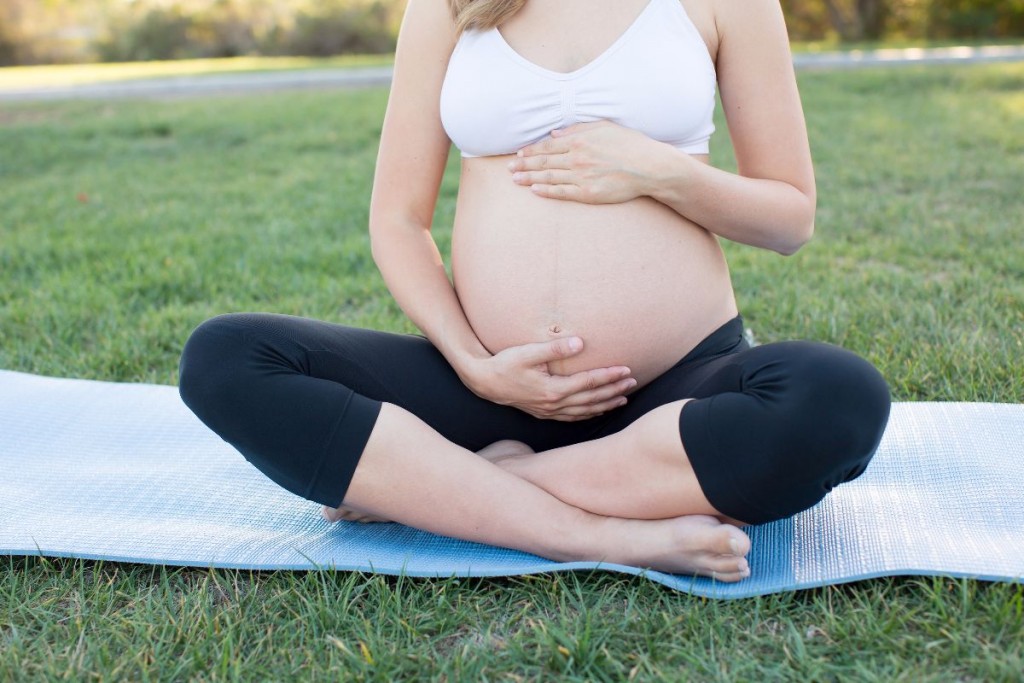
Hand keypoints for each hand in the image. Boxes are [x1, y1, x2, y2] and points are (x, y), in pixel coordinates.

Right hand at [464, 336, 636, 420]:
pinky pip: (573, 417)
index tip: (626, 369)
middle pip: (591, 399)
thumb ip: (554, 348)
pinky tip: (597, 410)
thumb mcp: (527, 352)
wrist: (484, 381)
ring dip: (605, 404)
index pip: (588, 383)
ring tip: (623, 398)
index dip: (609, 376)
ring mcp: (549, 411)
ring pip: (584, 411)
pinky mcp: (544, 413)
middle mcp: (554, 404)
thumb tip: (580, 343)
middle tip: (633, 382)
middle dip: (614, 390)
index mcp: (553, 390)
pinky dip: (589, 414)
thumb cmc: (504, 364)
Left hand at [507, 120, 660, 203]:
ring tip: (515, 180)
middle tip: (509, 168)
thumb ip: (577, 128)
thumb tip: (555, 132)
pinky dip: (546, 191)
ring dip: (529, 178)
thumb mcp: (604, 127)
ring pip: (549, 177)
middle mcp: (577, 158)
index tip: (518, 154)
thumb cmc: (629, 144)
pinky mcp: (588, 193)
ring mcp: (581, 177)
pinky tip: (534, 190)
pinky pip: (562, 192)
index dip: (531, 151)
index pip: (548, 146)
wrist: (649, 167)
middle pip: (543, 161)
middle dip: (524, 164)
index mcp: (579, 140)